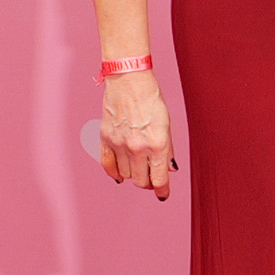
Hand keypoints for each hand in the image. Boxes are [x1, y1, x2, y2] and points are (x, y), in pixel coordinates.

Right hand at [99, 71, 176, 198]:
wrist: (129, 80)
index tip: (163, 194)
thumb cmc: (151, 99)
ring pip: (125, 175)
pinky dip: (114, 173)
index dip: (162, 190)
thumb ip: (168, 149)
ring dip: (132, 174)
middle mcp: (137, 147)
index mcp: (157, 144)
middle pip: (140, 181)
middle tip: (150, 178)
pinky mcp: (106, 138)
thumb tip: (169, 169)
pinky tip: (119, 175)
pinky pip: (108, 165)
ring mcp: (120, 144)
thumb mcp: (167, 124)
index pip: (159, 179)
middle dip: (147, 182)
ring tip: (138, 167)